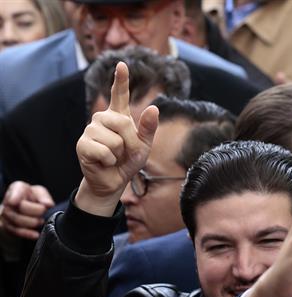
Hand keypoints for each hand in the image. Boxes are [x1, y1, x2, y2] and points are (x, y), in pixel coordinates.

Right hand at [0, 181, 54, 239]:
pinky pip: (14, 231)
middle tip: (42, 212)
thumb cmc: (33, 200)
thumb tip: (48, 204)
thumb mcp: (40, 194)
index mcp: (17, 188)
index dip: (14, 196)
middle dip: (34, 211)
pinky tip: (35, 235)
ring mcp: (5, 214)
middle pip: (19, 207)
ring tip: (40, 221)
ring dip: (31, 223)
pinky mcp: (6, 226)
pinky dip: (26, 233)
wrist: (26, 212)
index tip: (14, 202)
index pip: (17, 190)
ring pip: (16, 220)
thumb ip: (44, 197)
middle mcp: (8, 200)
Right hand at [74, 62, 157, 215]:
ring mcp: (90, 130)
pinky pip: (104, 151)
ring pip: (114, 141)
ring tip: (113, 158)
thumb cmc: (128, 162)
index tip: (122, 64)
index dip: (121, 80)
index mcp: (118, 117)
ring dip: (119, 155)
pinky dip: (109, 161)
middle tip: (125, 153)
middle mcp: (102, 119)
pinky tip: (103, 162)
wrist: (113, 181)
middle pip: (123, 124)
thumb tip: (153, 108)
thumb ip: (148, 128)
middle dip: (131, 144)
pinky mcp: (82, 144)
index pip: (119, 95)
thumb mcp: (144, 146)